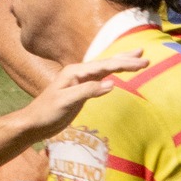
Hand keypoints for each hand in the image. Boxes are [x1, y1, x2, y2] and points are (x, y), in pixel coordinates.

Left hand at [19, 53, 148, 137]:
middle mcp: (79, 73)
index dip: (124, 64)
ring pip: (105, 68)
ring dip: (121, 63)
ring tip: (136, 57)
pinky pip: (102, 78)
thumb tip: (112, 84)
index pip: (105, 66)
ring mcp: (81, 81)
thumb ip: (88, 91)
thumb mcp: (66, 101)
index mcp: (75, 72)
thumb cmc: (47, 112)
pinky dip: (113, 74)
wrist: (34, 123)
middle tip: (145, 58)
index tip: (142, 63)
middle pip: (107, 63)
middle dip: (126, 60)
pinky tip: (118, 73)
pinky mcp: (82, 90)